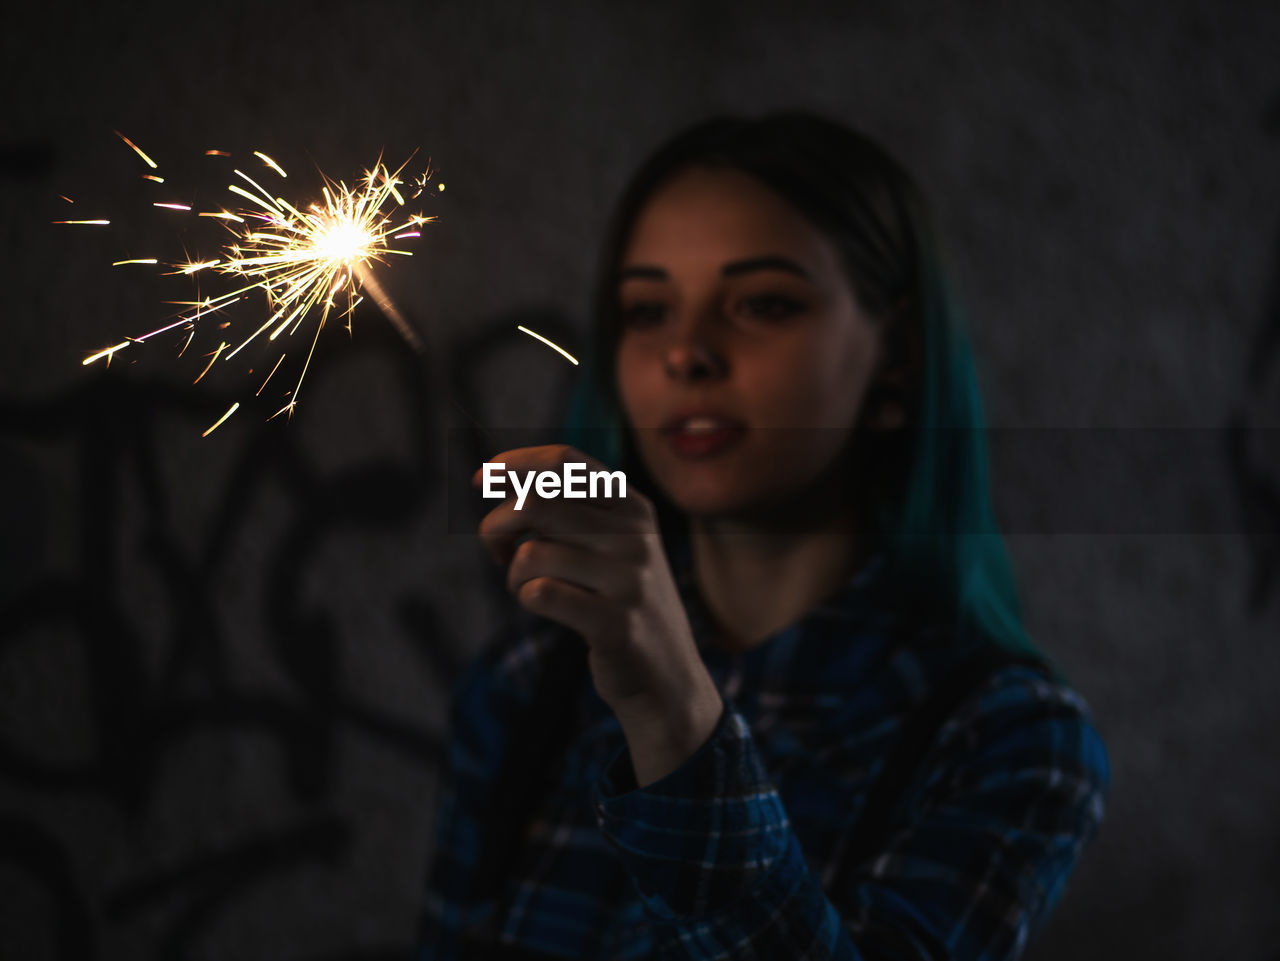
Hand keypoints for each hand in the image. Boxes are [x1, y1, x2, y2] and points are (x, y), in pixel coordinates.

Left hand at [473, 445, 722, 785]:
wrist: (667, 678)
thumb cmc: (620, 604)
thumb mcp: (612, 547)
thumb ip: (569, 512)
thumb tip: (502, 483)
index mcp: (634, 507)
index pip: (564, 462)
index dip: (515, 463)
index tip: (480, 479)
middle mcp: (636, 537)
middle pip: (538, 503)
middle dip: (497, 524)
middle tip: (495, 549)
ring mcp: (630, 581)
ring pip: (533, 553)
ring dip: (513, 574)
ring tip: (526, 587)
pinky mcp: (616, 624)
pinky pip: (540, 594)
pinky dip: (526, 598)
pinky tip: (542, 606)